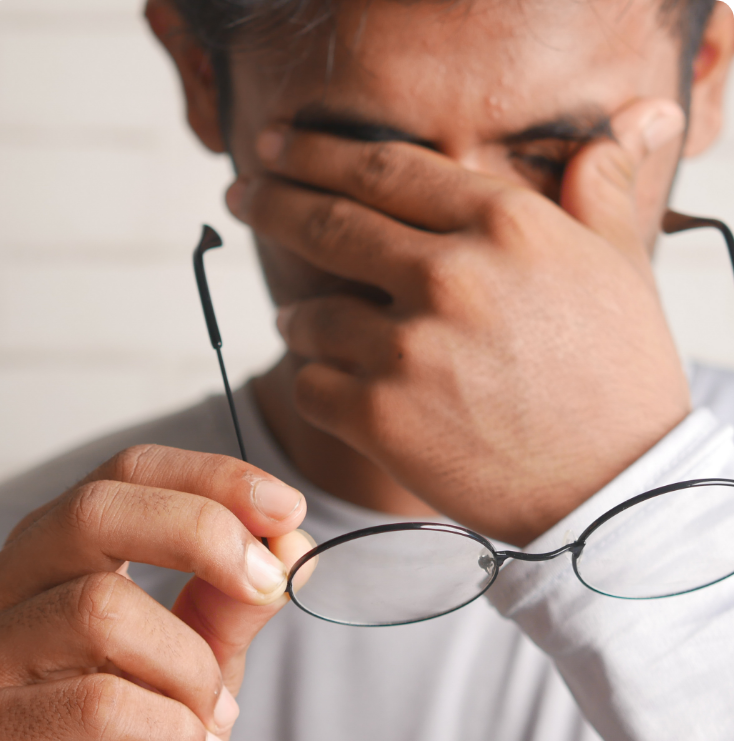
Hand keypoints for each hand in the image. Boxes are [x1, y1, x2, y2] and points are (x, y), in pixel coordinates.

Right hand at [0, 445, 309, 740]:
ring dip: (190, 665)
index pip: (127, 475)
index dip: (212, 478)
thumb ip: (233, 604)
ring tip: (213, 711)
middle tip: (266, 582)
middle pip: (96, 512)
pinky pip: (95, 705)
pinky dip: (172, 728)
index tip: (285, 507)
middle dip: (203, 533)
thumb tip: (289, 545)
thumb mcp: (201, 665)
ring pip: (100, 610)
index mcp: (62, 555)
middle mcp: (11, 588)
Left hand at [229, 99, 690, 545]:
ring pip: (308, 316)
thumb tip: (621, 127)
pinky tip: (333, 387)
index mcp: (503, 224)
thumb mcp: (623, 268)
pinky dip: (314, 383)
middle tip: (242, 195)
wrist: (615, 489)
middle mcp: (447, 275)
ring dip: (299, 319)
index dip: (317, 153)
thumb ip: (599, 192)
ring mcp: (408, 349)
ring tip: (303, 325)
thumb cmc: (620, 378)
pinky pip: (309, 385)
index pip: (385, 168)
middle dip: (272, 204)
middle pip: (327, 224)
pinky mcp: (380, 418)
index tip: (277, 147)